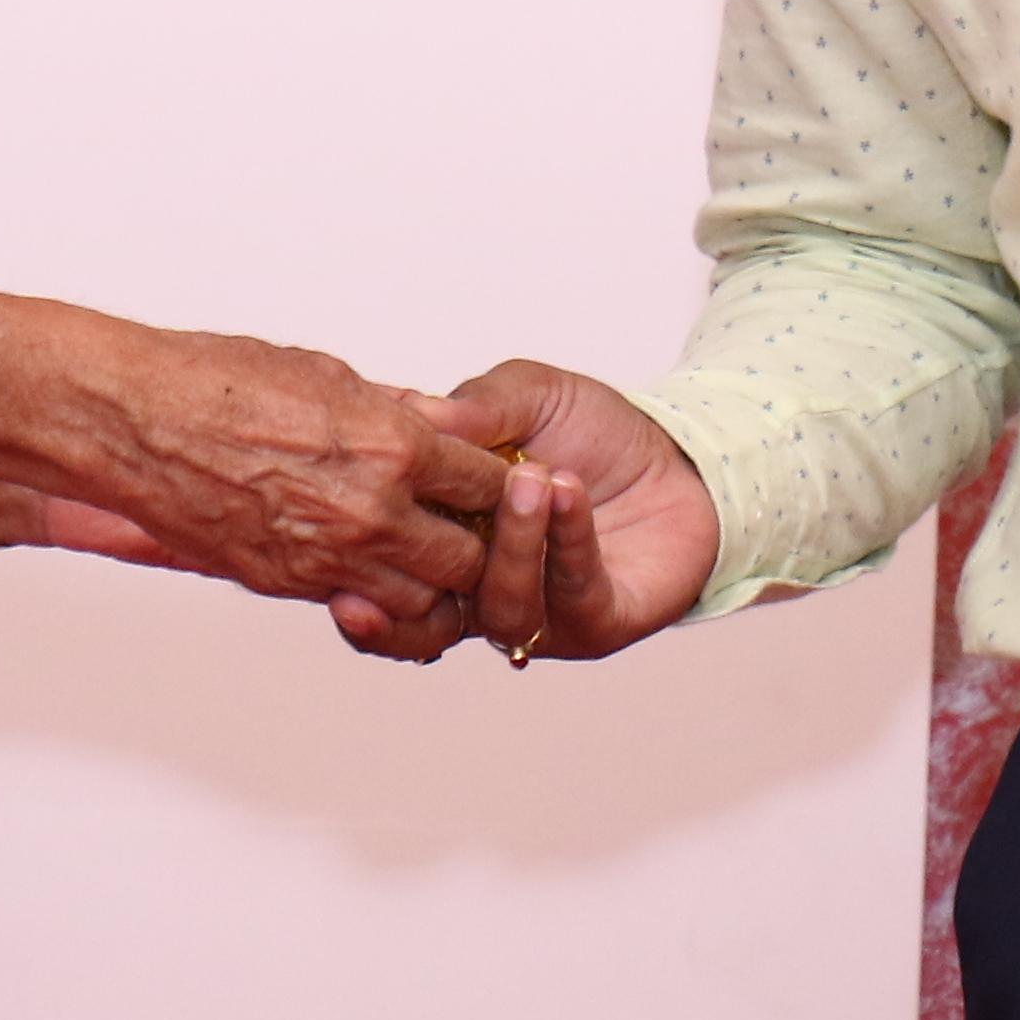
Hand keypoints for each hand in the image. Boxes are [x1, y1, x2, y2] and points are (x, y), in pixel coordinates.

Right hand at [46, 323, 508, 620]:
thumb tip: (438, 419)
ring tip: (427, 555)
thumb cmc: (218, 382)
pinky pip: (358, 607)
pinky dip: (376, 595)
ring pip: (421, 603)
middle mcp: (370, 513)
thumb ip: (393, 409)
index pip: (486, 482)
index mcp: (392, 447)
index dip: (500, 482)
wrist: (134, 422)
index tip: (497, 478)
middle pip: (469, 558)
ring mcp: (328, 558)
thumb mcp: (326, 375)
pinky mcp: (287, 584)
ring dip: (432, 584)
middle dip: (480, 543)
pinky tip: (371, 564)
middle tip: (474, 527)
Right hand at [321, 359, 721, 664]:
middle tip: (433, 507)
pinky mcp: (598, 622)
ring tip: (532, 479)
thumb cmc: (594, 433)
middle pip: (432, 608)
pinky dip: (567, 540)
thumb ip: (479, 404)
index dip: (359, 580)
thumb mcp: (530, 396)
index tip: (338, 561)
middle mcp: (483, 591)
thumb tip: (425, 412)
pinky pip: (572, 592)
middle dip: (425, 566)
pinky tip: (568, 493)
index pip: (386, 575)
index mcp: (447, 543)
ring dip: (514, 541)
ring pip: (503, 602)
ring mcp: (540, 614)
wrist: (682, 455)